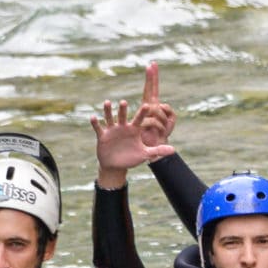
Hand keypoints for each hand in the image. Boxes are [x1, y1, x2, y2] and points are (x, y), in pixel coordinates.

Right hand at [93, 63, 175, 185]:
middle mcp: (123, 127)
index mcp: (134, 130)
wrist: (116, 165)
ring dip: (108, 111)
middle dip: (123, 110)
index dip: (143, 113)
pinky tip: (93, 117)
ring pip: (110, 118)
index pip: (139, 119)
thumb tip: (174, 150)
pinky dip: (95, 123)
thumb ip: (158, 151)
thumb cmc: (131, 157)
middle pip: (123, 116)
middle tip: (124, 102)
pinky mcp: (103, 136)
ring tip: (107, 102)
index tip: (148, 105)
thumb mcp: (145, 154)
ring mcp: (112, 131)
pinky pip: (98, 128)